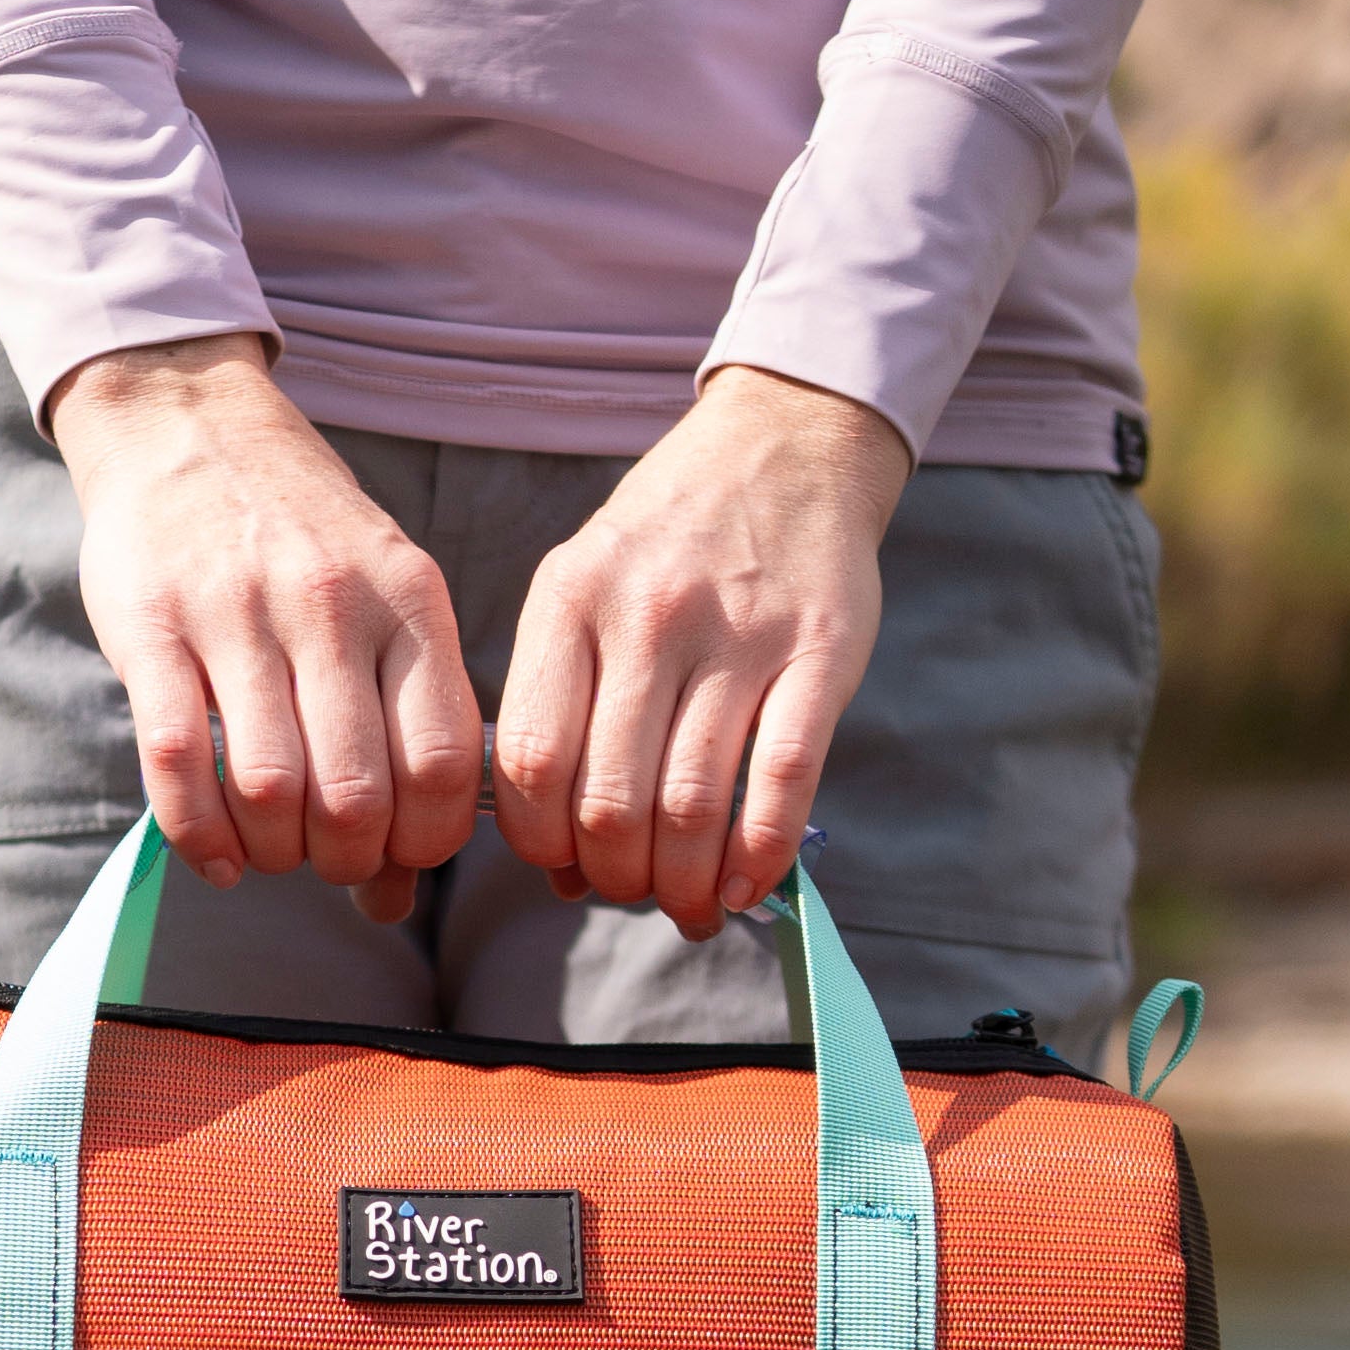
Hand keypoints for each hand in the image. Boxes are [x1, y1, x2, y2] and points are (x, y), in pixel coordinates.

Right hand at [48, 333, 481, 919]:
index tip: (398, 851)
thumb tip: (401, 889)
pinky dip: (200, 837)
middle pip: (357, 795)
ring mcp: (237, 613)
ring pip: (270, 790)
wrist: (186, 424)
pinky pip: (178, 765)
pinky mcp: (151, 628)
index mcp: (409, 599)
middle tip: (326, 857)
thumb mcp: (383, 599)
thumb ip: (405, 727)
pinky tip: (217, 854)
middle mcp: (330, 603)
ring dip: (273, 854)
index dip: (425, 841)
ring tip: (270, 850)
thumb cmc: (301, 539)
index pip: (444, 764)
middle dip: (344, 860)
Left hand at [491, 368, 903, 935]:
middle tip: (633, 889)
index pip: (529, 760)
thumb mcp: (584, 585)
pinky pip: (782, 781)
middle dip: (616, 876)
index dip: (540, 842)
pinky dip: (759, 855)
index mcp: (568, 599)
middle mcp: (647, 615)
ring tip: (686, 903)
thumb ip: (560, 707)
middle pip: (608, 800)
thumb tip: (559, 863)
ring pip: (692, 805)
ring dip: (683, 883)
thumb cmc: (669, 538)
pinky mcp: (820, 652)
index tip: (563, 865)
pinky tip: (744, 886)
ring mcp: (737, 634)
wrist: (785, 445)